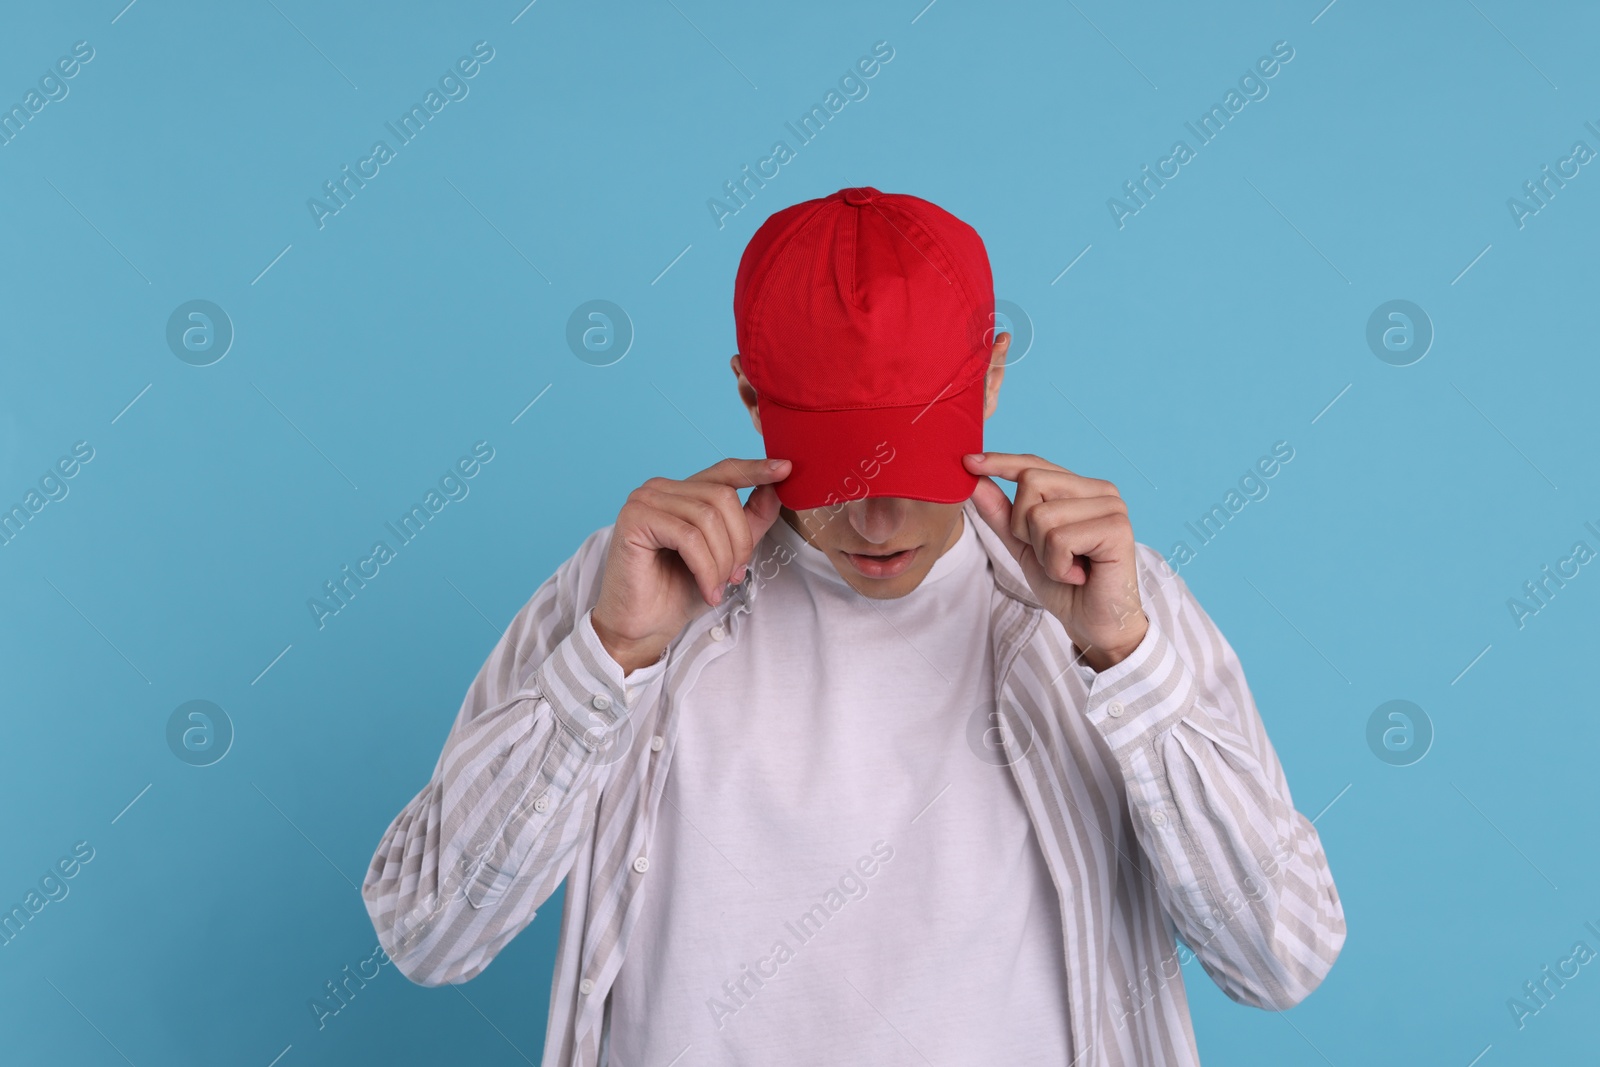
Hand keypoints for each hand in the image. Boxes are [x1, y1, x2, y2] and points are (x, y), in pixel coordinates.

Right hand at [591, 457, 789, 673]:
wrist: (641, 627)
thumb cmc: (677, 591)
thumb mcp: (726, 554)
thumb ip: (749, 522)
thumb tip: (776, 490)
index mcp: (680, 492)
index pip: (723, 471)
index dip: (755, 470)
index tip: (786, 469)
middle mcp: (660, 489)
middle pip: (722, 496)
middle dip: (739, 542)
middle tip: (736, 576)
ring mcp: (644, 501)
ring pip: (708, 518)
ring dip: (722, 560)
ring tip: (718, 586)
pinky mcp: (634, 520)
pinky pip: (688, 537)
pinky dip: (705, 567)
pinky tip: (706, 589)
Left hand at [964, 452, 1147, 671]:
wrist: (1093, 624)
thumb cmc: (1064, 585)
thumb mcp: (1023, 546)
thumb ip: (1001, 514)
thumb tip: (975, 480)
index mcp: (1080, 488)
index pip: (1034, 465)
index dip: (1001, 462)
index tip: (968, 463)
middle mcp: (1100, 490)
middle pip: (1031, 482)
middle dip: (1023, 527)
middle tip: (1050, 555)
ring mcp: (1111, 507)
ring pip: (1041, 514)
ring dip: (1043, 553)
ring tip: (1066, 568)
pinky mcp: (1117, 528)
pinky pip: (1059, 538)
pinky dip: (1057, 566)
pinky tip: (1077, 575)